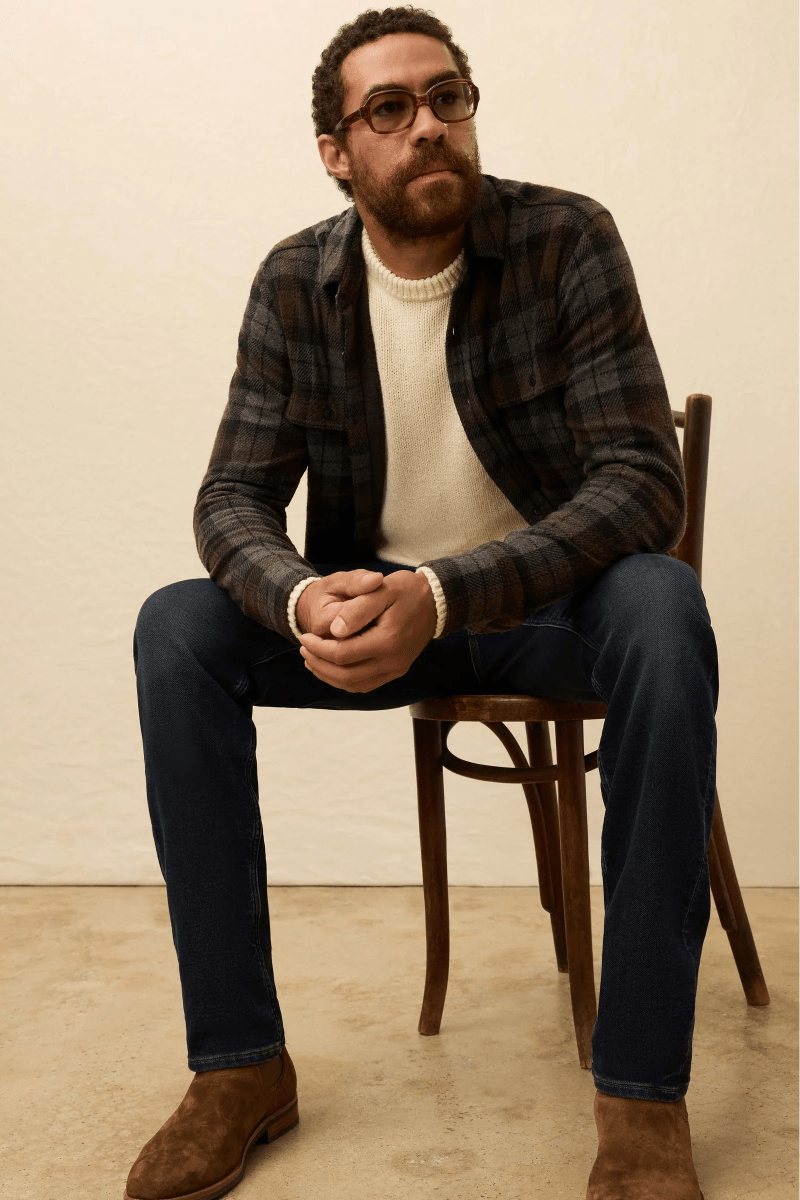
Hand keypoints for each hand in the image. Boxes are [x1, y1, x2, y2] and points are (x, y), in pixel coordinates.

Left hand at [298, 570, 436, 691]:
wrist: (435, 602)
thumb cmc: (407, 591)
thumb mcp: (381, 589)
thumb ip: (358, 609)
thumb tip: (334, 631)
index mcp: (387, 641)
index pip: (342, 654)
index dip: (318, 648)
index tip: (304, 636)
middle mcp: (392, 661)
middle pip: (345, 675)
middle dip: (319, 664)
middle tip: (303, 649)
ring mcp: (395, 669)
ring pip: (354, 684)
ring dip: (329, 675)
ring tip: (312, 660)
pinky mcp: (396, 671)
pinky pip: (365, 685)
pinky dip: (345, 680)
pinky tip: (332, 667)